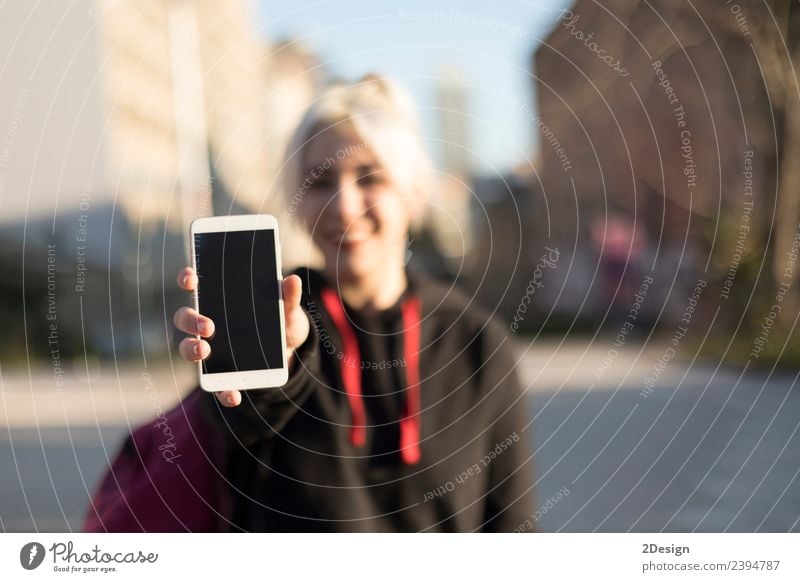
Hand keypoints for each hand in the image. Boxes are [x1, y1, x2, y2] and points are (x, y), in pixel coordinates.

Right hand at [173, 267, 309, 406]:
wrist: (289, 350)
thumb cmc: (280, 320)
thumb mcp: (288, 309)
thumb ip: (289, 296)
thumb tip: (293, 280)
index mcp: (219, 299)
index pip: (194, 284)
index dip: (187, 279)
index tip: (192, 279)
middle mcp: (207, 322)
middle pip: (185, 318)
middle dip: (191, 321)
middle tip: (208, 326)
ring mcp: (210, 348)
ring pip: (188, 348)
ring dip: (191, 350)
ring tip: (204, 352)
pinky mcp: (221, 373)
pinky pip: (215, 385)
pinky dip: (222, 392)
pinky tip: (234, 396)